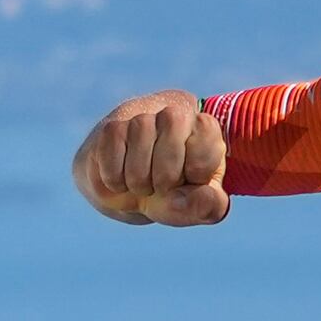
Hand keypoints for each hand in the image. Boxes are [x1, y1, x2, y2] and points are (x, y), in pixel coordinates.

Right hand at [76, 92, 231, 225]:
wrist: (127, 184)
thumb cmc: (168, 192)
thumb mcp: (193, 204)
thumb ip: (207, 205)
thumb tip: (209, 196)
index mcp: (205, 128)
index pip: (208, 149)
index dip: (197, 175)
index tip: (192, 177)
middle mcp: (175, 115)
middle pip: (171, 157)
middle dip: (165, 183)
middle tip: (162, 184)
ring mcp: (142, 118)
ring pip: (139, 159)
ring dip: (138, 184)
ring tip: (142, 181)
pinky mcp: (111, 128)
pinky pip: (112, 162)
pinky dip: (116, 181)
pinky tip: (121, 176)